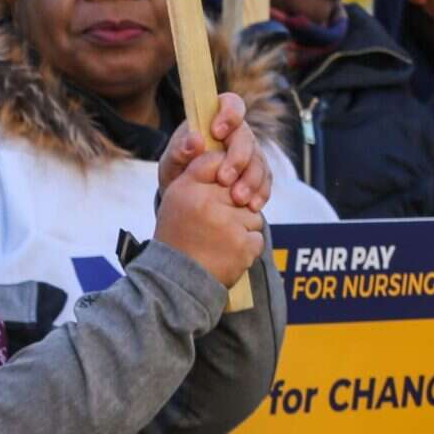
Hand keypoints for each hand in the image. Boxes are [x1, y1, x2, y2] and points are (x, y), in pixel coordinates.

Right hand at [153, 146, 266, 287]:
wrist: (175, 279)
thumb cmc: (177, 236)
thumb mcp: (177, 198)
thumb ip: (198, 174)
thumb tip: (223, 154)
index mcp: (188, 187)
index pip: (219, 163)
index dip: (223, 179)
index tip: (214, 196)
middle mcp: (207, 202)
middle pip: (240, 192)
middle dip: (234, 208)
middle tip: (214, 226)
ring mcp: (227, 223)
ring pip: (252, 216)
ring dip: (242, 229)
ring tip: (220, 242)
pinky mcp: (242, 244)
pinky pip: (257, 238)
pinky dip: (247, 248)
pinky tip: (227, 254)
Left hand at [157, 92, 269, 211]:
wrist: (187, 201)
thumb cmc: (178, 174)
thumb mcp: (170, 164)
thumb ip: (178, 151)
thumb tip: (195, 140)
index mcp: (213, 121)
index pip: (230, 104)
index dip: (229, 113)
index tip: (217, 132)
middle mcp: (236, 134)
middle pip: (246, 137)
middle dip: (237, 158)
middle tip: (224, 179)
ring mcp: (249, 154)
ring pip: (259, 161)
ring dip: (250, 180)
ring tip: (237, 199)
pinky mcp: (258, 174)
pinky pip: (265, 181)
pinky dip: (260, 193)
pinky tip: (252, 206)